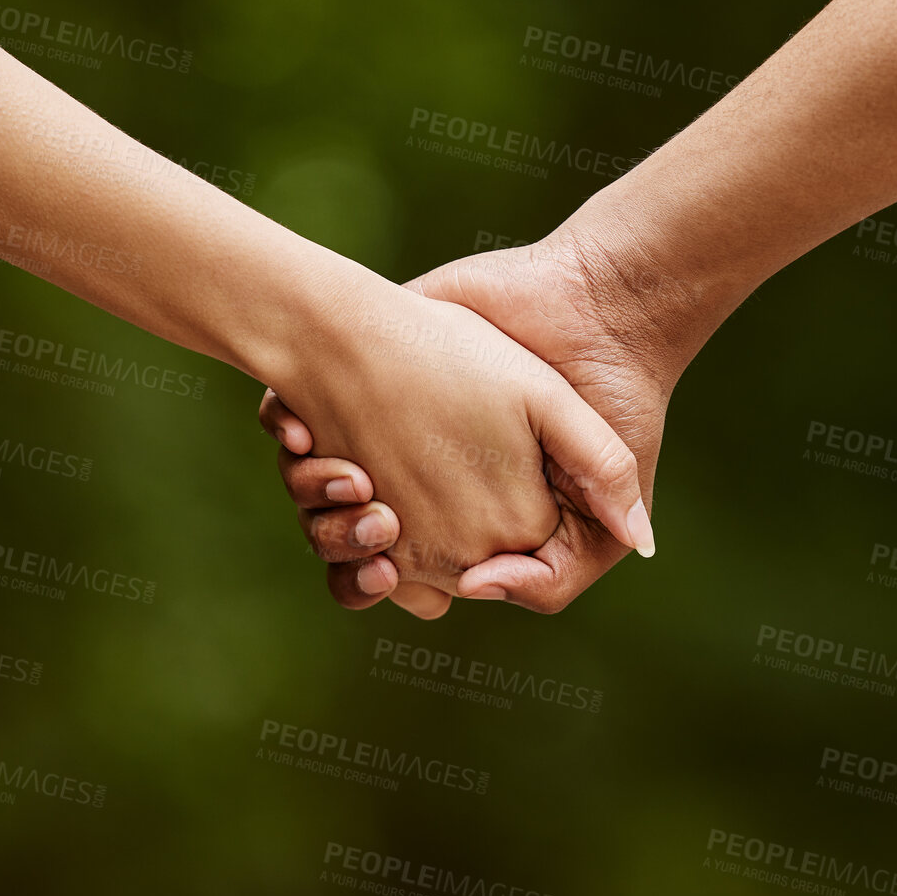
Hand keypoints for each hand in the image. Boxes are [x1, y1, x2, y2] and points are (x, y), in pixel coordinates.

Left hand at [262, 232, 683, 613]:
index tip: (387, 570)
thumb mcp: (606, 502)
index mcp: (460, 518)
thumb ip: (559, 572)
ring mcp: (382, 423)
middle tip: (371, 520)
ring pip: (304, 486)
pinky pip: (286, 416)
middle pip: (333, 537)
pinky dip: (282, 426)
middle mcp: (413, 475)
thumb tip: (477, 588)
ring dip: (308, 492)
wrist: (597, 307)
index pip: (384, 574)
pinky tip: (301, 427)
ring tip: (350, 477)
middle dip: (333, 540)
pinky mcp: (365, 369)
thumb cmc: (614, 401)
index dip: (370, 581)